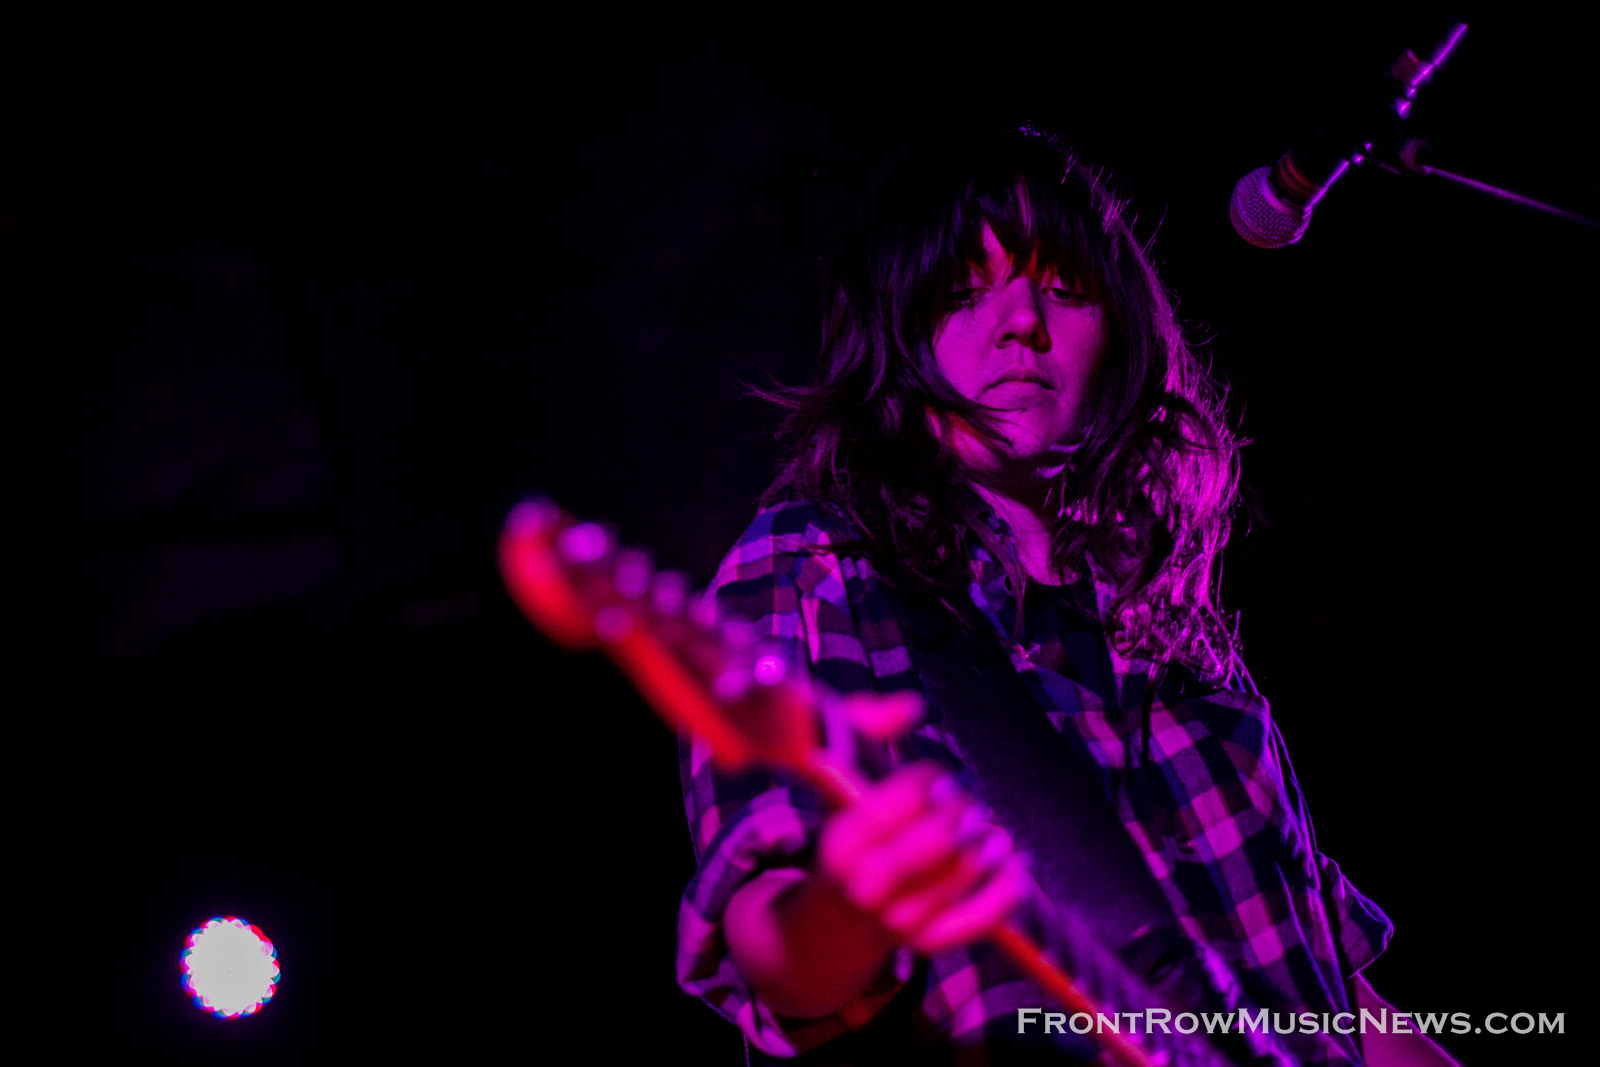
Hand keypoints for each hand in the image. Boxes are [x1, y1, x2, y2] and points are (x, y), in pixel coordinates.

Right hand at [812, 692, 1030, 954]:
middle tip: (970, 801)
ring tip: (993, 827)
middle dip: (962, 811)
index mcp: (842, 842)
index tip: (940, 776)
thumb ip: (865, 729)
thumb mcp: (839, 783)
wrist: (834, 920)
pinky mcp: (927, 943)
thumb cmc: (850, 836)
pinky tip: (1016, 864)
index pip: (897, 804)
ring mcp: (898, 919)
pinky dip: (1006, 891)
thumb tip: (913, 706)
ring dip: (989, 843)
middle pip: (935, 841)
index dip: (927, 783)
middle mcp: (866, 885)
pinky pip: (978, 919)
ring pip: (961, 873)